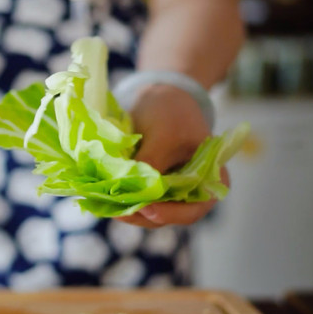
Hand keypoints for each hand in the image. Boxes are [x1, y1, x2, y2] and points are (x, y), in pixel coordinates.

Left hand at [116, 84, 228, 227]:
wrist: (159, 97)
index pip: (192, 211)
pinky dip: (120, 200)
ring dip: (126, 209)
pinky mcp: (148, 189)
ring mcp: (168, 193)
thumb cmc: (172, 111)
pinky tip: (103, 195)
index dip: (169, 214)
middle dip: (140, 214)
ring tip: (103, 202)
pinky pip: (135, 201)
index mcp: (210, 181)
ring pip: (146, 213)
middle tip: (114, 209)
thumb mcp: (165, 133)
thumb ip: (152, 162)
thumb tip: (133, 187)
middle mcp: (191, 193)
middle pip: (166, 216)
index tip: (146, 208)